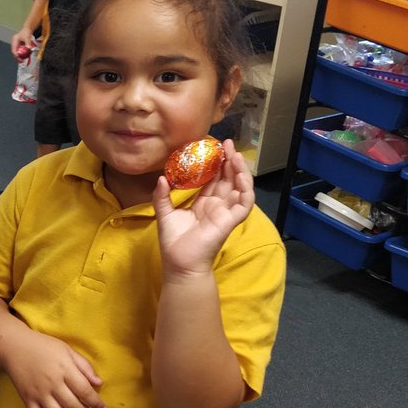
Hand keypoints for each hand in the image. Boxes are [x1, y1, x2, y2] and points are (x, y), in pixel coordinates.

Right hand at [4, 328, 104, 407]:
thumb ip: (84, 366)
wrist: (14, 347)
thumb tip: (99, 384)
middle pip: (73, 406)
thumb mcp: (67, 350)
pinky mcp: (28, 400)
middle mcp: (52, 384)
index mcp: (64, 370)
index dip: (96, 402)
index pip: (84, 391)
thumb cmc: (44, 346)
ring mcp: (39, 394)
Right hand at [11, 30, 36, 62]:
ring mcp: (16, 45)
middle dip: (17, 57)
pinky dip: (21, 54)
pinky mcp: (18, 46)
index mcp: (14, 40)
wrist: (27, 30)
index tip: (19, 57)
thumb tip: (29, 48)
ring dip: (19, 56)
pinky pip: (19, 52)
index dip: (16, 54)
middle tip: (21, 61)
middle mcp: (14, 43)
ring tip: (22, 60)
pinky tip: (24, 57)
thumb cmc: (26, 32)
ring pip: (16, 52)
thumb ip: (28, 43)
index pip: (13, 49)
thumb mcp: (27, 37)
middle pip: (14, 52)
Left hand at [153, 140, 254, 277]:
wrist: (180, 264)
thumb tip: (161, 177)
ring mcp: (226, 213)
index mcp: (204, 204)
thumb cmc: (174, 243)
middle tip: (227, 143)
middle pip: (228, 179)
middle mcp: (218, 206)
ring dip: (240, 170)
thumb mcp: (165, 214)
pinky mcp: (231, 221)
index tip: (213, 147)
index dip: (215, 164)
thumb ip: (162, 197)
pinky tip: (241, 174)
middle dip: (230, 161)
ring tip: (235, 154)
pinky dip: (246, 188)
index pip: (214, 179)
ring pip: (240, 187)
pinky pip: (245, 203)